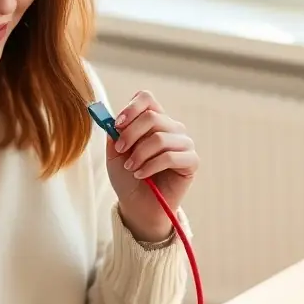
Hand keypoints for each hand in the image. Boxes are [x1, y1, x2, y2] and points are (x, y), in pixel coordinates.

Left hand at [106, 90, 198, 242]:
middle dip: (130, 135)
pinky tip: (141, 174)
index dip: (131, 108)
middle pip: (152, 117)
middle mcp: (171, 127)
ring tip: (131, 167)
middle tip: (120, 151)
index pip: (147, 99)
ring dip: (139, 154)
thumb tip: (111, 118)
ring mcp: (184, 143)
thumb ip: (114, 133)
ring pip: (160, 138)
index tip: (117, 125)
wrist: (137, 204)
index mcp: (153, 120)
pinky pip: (171, 156)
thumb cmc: (127, 177)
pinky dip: (151, 166)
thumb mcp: (114, 153)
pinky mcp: (192, 161)